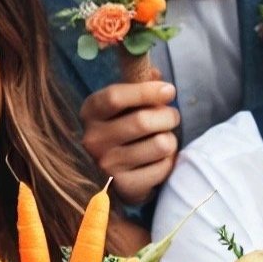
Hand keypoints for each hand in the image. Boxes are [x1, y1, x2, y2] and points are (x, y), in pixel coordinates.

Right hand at [79, 80, 179, 205]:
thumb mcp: (125, 104)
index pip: (116, 97)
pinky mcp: (126, 186)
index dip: (147, 91)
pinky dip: (169, 161)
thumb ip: (139, 84)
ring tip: (162, 140)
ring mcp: (107, 166)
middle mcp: (93, 140)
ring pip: (160, 144)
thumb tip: (156, 74)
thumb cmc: (125, 129)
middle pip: (143, 120)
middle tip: (171, 117)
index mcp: (91, 112)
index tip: (169, 91)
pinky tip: (158, 160)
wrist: (114, 175)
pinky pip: (164, 167)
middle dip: (169, 116)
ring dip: (170, 140)